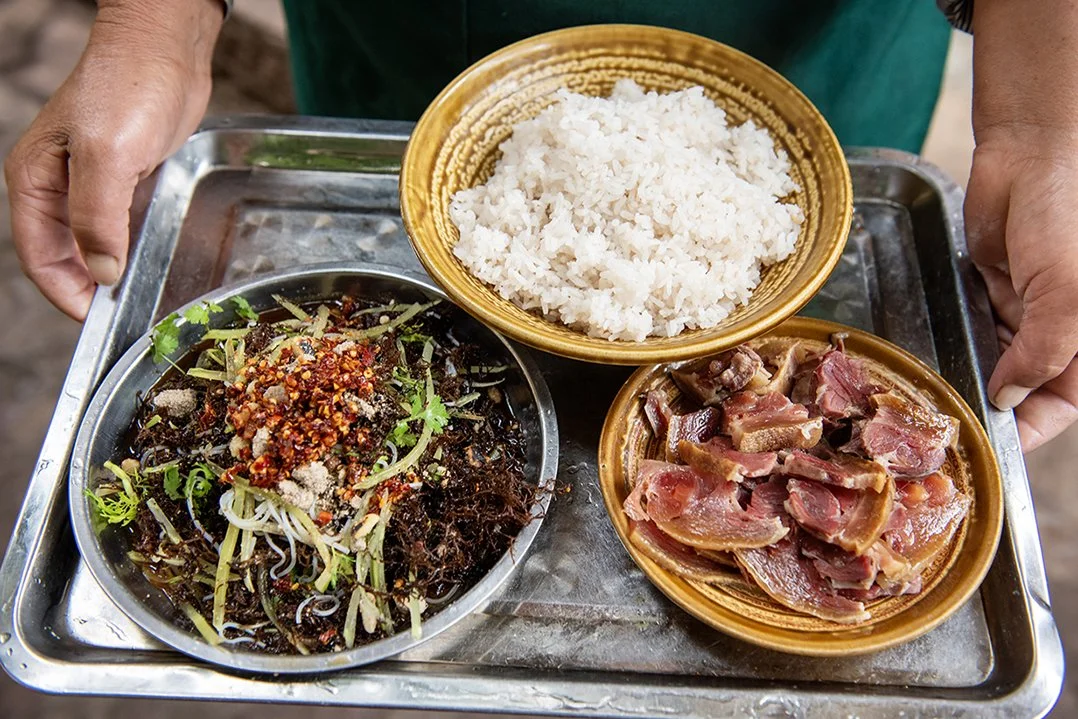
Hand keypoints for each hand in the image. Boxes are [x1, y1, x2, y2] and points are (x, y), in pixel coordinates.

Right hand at [4, 0, 222, 319]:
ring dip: (116, 271)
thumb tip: (101, 272)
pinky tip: (156, 264)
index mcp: (35, 181)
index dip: (67, 294)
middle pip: (68, 257)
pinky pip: (126, 226)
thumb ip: (98, 217)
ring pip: (98, 244)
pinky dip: (136, 248)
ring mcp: (94, 184)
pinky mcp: (128, 178)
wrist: (166, 48)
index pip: (40, 257)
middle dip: (93, 289)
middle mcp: (59, 187)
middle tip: (128, 316)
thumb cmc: (129, 88)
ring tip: (144, 298)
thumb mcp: (108, 155)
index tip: (100, 320)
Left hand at [966, 0, 1077, 450]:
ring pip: (999, 360)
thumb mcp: (1066, 293)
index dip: (1033, 427)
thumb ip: (1042, 352)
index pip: (1063, 402)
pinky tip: (937, 356)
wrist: (1032, 155)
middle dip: (996, 404)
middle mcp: (1063, 328)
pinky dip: (961, 343)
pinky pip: (977, 329)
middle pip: (1028, 385)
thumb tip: (1008, 397)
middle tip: (952, 422)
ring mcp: (1029, 309)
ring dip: (974, 375)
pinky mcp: (995, 289)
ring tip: (938, 394)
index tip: (996, 445)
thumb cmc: (1067, 217)